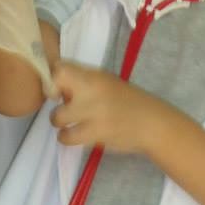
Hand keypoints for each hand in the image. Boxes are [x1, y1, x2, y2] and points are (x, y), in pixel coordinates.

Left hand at [50, 61, 166, 153]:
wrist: (150, 123)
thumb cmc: (128, 101)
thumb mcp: (107, 82)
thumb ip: (84, 80)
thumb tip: (57, 84)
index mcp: (94, 75)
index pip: (61, 67)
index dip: (54, 77)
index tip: (60, 88)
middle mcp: (91, 90)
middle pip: (55, 84)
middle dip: (54, 98)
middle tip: (66, 105)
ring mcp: (93, 112)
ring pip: (57, 116)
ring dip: (59, 121)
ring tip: (68, 124)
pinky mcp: (95, 133)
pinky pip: (67, 137)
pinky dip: (66, 137)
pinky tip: (73, 135)